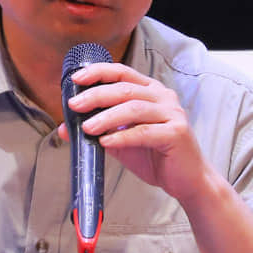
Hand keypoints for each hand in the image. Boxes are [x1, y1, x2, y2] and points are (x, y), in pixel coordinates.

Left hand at [62, 62, 212, 207]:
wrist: (187, 181)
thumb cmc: (156, 157)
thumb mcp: (121, 141)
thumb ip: (99, 130)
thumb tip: (66, 127)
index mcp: (151, 91)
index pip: (122, 73)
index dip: (99, 72)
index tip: (77, 78)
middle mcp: (163, 97)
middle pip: (125, 89)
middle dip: (96, 96)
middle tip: (74, 105)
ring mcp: (173, 114)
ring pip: (134, 109)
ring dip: (106, 117)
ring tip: (87, 127)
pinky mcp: (177, 133)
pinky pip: (144, 132)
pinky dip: (122, 136)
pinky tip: (106, 141)